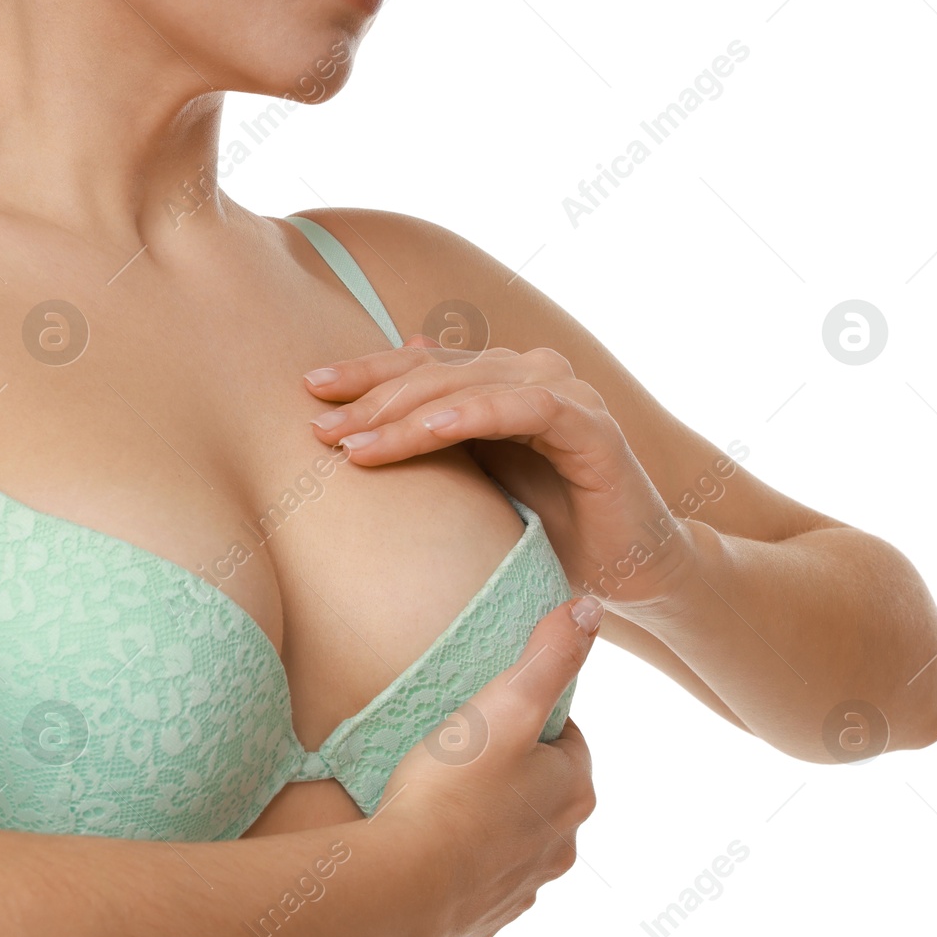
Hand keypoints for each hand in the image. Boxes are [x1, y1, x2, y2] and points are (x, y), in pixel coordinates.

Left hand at [303, 339, 694, 610]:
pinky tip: (432, 429)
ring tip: (355, 441)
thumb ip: (434, 438)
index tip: (308, 392)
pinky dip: (476, 413)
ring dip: (408, 413)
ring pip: (471, 386)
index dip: (363, 374)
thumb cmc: (548, 528)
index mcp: (497, 381)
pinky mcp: (593, 428)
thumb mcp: (474, 484)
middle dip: (371, 399)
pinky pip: (526, 409)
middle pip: (435, 372)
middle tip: (318, 426)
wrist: (628, 570)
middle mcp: (531, 374)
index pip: (419, 366)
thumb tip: (383, 397)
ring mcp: (565, 395)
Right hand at [374, 595, 600, 936]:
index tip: (484, 717)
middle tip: (455, 754)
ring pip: (513, 840)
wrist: (402, 890)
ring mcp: (525, 888)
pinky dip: (462, 866)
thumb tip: (592, 609)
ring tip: (436, 801)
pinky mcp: (487, 920)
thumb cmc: (451, 791)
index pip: (565, 740)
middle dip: (509, 774)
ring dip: (486, 822)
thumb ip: (549, 654)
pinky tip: (427, 849)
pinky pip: (481, 882)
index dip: (526, 722)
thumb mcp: (502, 705)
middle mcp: (563, 846)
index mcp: (575, 791)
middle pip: (541, 792)